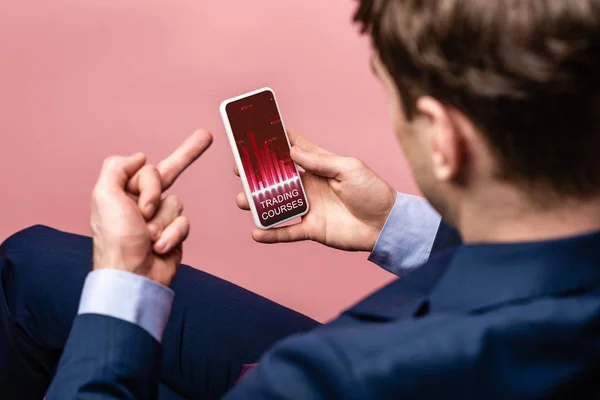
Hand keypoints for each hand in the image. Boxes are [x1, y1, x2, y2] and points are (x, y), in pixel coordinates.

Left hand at [91, 130, 212, 285]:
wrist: (133, 277)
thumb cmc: (116, 240)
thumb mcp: (104, 196)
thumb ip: (117, 168)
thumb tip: (139, 156)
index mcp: (123, 192)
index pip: (146, 169)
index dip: (148, 181)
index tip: (145, 188)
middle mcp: (141, 202)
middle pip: (168, 174)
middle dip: (187, 154)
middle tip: (206, 135)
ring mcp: (159, 218)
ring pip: (176, 202)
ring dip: (163, 220)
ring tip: (147, 237)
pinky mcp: (174, 234)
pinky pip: (184, 222)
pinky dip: (172, 234)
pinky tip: (159, 247)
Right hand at [235, 131, 395, 251]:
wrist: (386, 224)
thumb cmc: (372, 191)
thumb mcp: (349, 168)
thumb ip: (320, 161)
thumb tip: (291, 151)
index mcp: (319, 166)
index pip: (293, 150)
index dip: (275, 142)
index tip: (254, 134)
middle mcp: (309, 185)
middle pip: (277, 177)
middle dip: (257, 173)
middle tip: (239, 168)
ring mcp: (309, 207)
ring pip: (276, 204)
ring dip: (258, 203)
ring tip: (242, 200)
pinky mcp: (311, 228)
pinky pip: (287, 231)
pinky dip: (271, 234)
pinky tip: (256, 233)